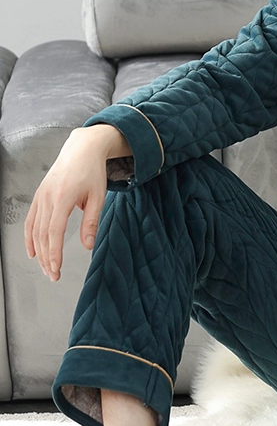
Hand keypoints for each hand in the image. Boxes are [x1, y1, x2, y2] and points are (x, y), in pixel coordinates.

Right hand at [24, 124, 129, 280]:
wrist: (82, 149)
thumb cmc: (92, 171)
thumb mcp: (98, 196)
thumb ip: (92, 221)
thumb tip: (88, 245)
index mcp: (63, 197)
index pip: (54, 231)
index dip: (54, 252)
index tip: (56, 268)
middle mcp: (47, 198)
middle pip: (42, 234)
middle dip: (46, 257)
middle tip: (53, 275)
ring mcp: (40, 197)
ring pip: (34, 230)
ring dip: (39, 251)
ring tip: (46, 268)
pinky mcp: (38, 196)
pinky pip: (30, 220)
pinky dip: (29, 237)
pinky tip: (33, 252)